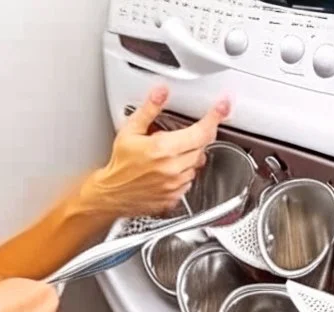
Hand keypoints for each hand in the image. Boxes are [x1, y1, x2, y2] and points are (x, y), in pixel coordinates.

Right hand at [78, 85, 229, 217]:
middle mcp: (172, 168)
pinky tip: (168, 169)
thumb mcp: (129, 131)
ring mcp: (175, 184)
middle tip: (179, 136)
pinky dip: (184, 172)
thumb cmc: (118, 166)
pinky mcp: (174, 197)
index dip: (216, 116)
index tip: (223, 106)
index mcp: (163, 149)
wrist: (110, 195)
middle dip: (196, 137)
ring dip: (190, 156)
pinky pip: (190, 180)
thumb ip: (149, 110)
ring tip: (169, 154)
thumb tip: (161, 92)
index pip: (202, 131)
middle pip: (202, 146)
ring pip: (197, 164)